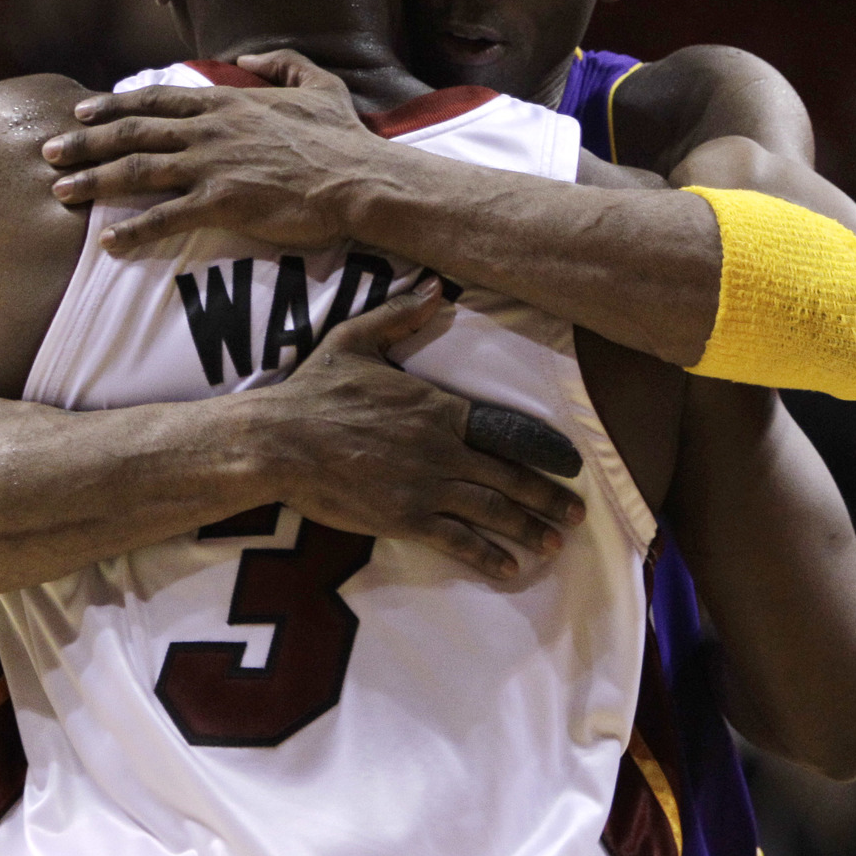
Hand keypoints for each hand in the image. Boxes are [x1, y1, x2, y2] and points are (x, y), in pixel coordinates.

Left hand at [43, 50, 394, 252]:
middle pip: (132, 132)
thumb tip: (249, 57)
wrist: (362, 179)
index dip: (113, 105)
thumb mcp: (318, 83)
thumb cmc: (344, 138)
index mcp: (227, 103)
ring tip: (61, 192)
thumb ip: (281, 63)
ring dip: (93, 181)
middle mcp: (210, 130)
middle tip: (49, 153)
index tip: (81, 111)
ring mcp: (213, 165)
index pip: (156, 100)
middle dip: (85, 142)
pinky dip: (133, 229)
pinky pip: (166, 217)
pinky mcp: (223, 202)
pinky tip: (109, 242)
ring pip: (137, 169)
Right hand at [252, 278, 585, 577]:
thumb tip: (437, 287)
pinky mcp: (404, 517)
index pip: (506, 431)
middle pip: (510, 477)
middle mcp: (443, 448)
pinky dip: (486, 555)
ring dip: (528, 529)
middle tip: (577, 514)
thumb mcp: (355, 339)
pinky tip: (508, 569)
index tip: (571, 467)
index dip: (543, 452)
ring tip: (554, 544)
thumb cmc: (314, 390)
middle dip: (548, 498)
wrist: (278, 440)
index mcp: (438, 407)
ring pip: (491, 510)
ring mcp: (426, 485)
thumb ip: (400, 316)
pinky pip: (456, 540)